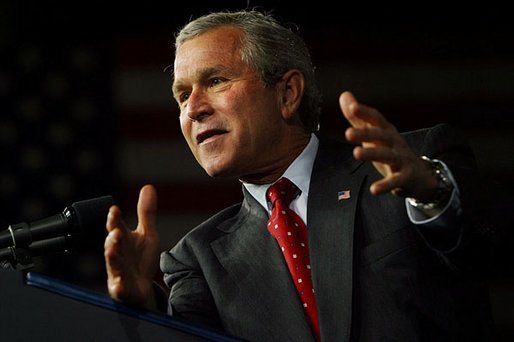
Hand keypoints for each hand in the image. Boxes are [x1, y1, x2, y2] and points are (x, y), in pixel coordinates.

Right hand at [104, 184, 160, 309]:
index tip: (114, 209)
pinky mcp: (121, 290)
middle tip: (115, 231)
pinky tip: (120, 282)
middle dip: (112, 238)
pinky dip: (119, 285)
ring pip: (112, 264)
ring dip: (112, 256)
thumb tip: (148, 186)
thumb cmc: (140, 260)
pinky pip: (119, 288)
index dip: (114, 219)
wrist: (142, 289)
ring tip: (112, 247)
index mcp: (122, 240)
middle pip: (111, 245)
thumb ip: (146, 212)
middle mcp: (116, 254)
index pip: (115, 226)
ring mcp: (117, 272)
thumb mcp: (147, 234)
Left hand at [339, 91, 437, 200]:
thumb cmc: (391, 151)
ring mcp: (402, 159)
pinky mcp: (406, 176)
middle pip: (381, 135)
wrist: (420, 175)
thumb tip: (344, 95)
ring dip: (372, 154)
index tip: (352, 107)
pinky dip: (386, 185)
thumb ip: (358, 117)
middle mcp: (395, 142)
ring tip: (356, 153)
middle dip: (366, 133)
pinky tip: (374, 190)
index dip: (365, 112)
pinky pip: (396, 181)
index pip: (376, 118)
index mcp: (386, 131)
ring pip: (388, 155)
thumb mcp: (374, 134)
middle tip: (348, 133)